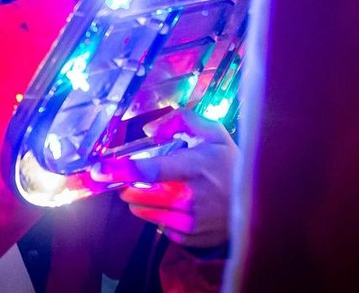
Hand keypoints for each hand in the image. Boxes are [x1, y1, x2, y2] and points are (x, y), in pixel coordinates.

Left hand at [90, 110, 236, 248]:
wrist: (260, 204)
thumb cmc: (231, 165)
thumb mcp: (214, 133)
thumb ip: (182, 120)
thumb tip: (151, 130)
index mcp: (195, 167)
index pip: (150, 170)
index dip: (121, 170)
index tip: (98, 170)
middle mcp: (191, 198)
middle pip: (139, 196)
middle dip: (129, 186)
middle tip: (135, 178)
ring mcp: (191, 222)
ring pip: (144, 213)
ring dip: (141, 201)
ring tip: (158, 190)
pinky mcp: (191, 238)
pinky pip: (159, 227)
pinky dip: (159, 215)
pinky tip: (175, 206)